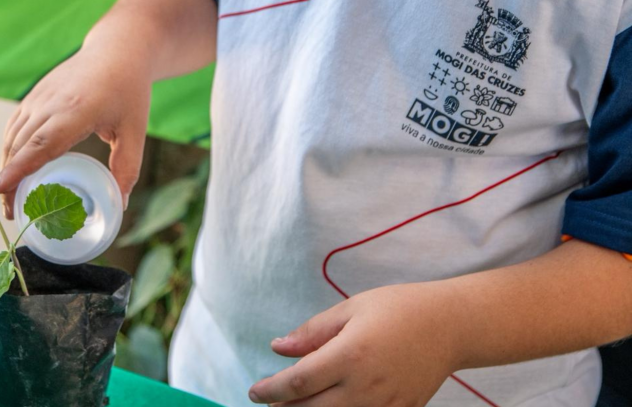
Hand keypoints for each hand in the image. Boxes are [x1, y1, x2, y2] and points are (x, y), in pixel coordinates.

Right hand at [0, 47, 151, 217]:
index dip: (20, 167)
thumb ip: (127, 168)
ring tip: (10, 198)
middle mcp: (51, 103)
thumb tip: (119, 205)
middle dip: (10, 180)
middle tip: (12, 213)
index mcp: (77, 110)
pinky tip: (13, 169)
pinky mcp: (34, 96)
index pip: (42, 143)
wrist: (116, 51)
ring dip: (7, 167)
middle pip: (21, 145)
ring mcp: (39, 97)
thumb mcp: (135, 132)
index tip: (1, 188)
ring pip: (13, 136)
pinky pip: (15, 126)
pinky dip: (9, 149)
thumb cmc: (128, 92)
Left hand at [249, 283, 461, 406]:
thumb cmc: (399, 308)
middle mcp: (366, 386)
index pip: (298, 382)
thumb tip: (278, 348)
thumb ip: (312, 332)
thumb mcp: (351, 309)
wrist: (451, 325)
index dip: (271, 390)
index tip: (255, 391)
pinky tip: (329, 406)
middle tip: (270, 402)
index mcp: (350, 354)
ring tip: (295, 406)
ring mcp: (384, 404)